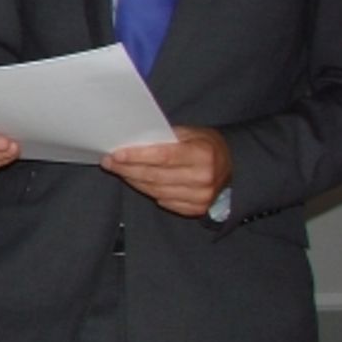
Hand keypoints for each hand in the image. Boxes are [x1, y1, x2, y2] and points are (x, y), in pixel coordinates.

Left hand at [101, 125, 231, 216]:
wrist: (233, 166)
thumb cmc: (206, 145)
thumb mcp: (191, 133)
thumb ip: (165, 137)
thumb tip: (133, 142)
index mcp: (202, 154)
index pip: (162, 157)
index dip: (136, 156)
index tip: (115, 154)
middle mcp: (203, 178)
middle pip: (155, 176)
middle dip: (127, 169)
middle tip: (108, 161)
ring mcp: (201, 196)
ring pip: (156, 191)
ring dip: (133, 180)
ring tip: (118, 170)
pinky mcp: (197, 209)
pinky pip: (164, 202)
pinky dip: (148, 191)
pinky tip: (137, 181)